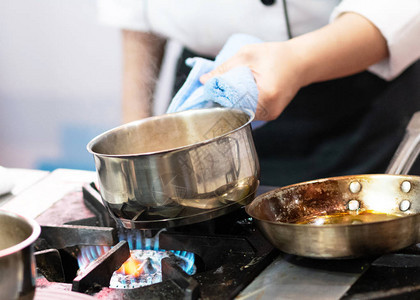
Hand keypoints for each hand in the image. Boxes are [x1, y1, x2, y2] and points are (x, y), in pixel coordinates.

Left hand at [199, 13, 387, 121]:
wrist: (301, 62)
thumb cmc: (278, 56)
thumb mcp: (248, 56)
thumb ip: (225, 69)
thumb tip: (205, 81)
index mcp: (266, 95)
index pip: (234, 105)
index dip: (218, 101)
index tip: (206, 97)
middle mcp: (270, 110)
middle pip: (238, 112)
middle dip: (223, 104)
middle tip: (211, 95)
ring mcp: (272, 115)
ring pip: (243, 114)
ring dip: (232, 105)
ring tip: (223, 94)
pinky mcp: (271, 114)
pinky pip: (250, 113)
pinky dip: (241, 105)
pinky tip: (236, 97)